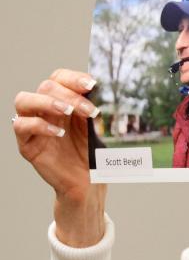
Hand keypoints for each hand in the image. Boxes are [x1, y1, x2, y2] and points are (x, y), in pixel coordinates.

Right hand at [13, 69, 105, 246]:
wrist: (89, 181)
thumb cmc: (92, 152)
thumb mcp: (96, 126)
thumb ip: (92, 106)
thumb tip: (96, 87)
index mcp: (62, 101)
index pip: (59, 78)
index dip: (73, 77)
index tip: (93, 84)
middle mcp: (45, 111)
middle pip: (45, 86)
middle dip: (69, 94)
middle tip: (89, 110)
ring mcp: (34, 127)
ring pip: (23, 100)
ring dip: (48, 102)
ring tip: (69, 113)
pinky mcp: (27, 145)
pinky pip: (21, 126)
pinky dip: (39, 125)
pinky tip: (59, 133)